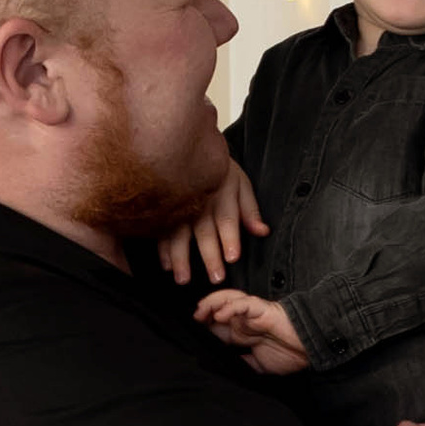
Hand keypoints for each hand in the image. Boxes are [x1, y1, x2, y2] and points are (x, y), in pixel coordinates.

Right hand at [159, 163, 267, 286]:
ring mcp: (178, 206)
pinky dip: (162, 249)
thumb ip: (250, 210)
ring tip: (184, 279)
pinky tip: (166, 265)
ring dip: (181, 258)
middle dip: (210, 255)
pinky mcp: (163, 209)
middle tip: (216, 277)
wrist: (183, 146)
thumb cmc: (216, 170)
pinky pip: (161, 230)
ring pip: (179, 233)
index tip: (232, 257)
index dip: (230, 238)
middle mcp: (200, 202)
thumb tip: (263, 231)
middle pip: (205, 231)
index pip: (227, 219)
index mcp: (221, 194)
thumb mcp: (239, 183)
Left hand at [194, 286, 308, 374]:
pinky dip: (229, 307)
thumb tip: (220, 366)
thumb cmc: (290, 354)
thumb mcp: (258, 366)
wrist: (311, 347)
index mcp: (243, 333)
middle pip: (218, 309)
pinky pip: (243, 303)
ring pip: (227, 300)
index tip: (191, 335)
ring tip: (199, 312)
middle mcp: (245, 320)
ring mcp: (252, 313)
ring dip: (211, 304)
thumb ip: (242, 363)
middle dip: (203, 312)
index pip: (218, 327)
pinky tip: (219, 315)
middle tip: (192, 321)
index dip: (204, 328)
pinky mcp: (262, 308)